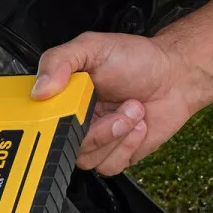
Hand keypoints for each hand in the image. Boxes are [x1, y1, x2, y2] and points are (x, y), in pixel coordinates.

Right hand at [31, 31, 191, 174]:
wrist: (175, 76)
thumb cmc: (136, 60)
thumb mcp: (92, 47)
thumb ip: (60, 61)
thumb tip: (39, 89)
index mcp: (61, 98)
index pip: (37, 121)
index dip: (46, 124)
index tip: (68, 114)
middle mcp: (73, 121)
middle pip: (62, 145)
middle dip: (93, 130)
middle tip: (114, 107)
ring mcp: (93, 140)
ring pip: (86, 158)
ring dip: (115, 134)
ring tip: (131, 109)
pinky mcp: (114, 155)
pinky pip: (109, 165)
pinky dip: (127, 146)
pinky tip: (137, 125)